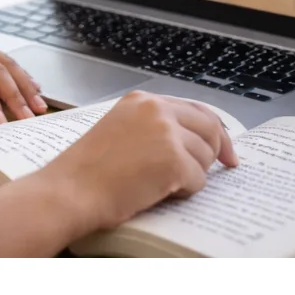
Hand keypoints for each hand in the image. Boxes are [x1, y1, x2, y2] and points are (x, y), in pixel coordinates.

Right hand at [42, 92, 237, 232]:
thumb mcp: (119, 132)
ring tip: (161, 185)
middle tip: (221, 168)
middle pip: (210, 127)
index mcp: (141, 101)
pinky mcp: (173, 160)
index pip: (195, 108)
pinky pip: (198, 179)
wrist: (69, 191)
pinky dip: (184, 192)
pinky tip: (158, 193)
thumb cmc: (85, 172)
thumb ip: (152, 128)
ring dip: (192, 175)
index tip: (224, 148)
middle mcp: (156, 110)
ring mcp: (166, 133)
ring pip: (205, 157)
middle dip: (218, 151)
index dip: (214, 130)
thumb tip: (192, 140)